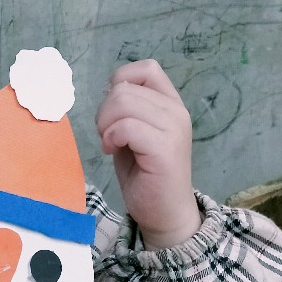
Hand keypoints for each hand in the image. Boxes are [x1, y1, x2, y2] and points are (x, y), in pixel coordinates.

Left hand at [96, 60, 200, 248]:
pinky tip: (112, 151)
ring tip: (111, 144)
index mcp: (171, 103)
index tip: (114, 113)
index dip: (120, 83)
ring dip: (105, 125)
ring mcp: (174, 128)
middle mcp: (177, 111)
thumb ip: (127, 108)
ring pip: (123, 103)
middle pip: (124, 88)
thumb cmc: (145, 175)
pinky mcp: (164, 148)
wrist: (164, 213)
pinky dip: (111, 137)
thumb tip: (110, 91)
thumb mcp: (133, 133)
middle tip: (108, 137)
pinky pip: (126, 127)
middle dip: (104, 111)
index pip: (145, 68)